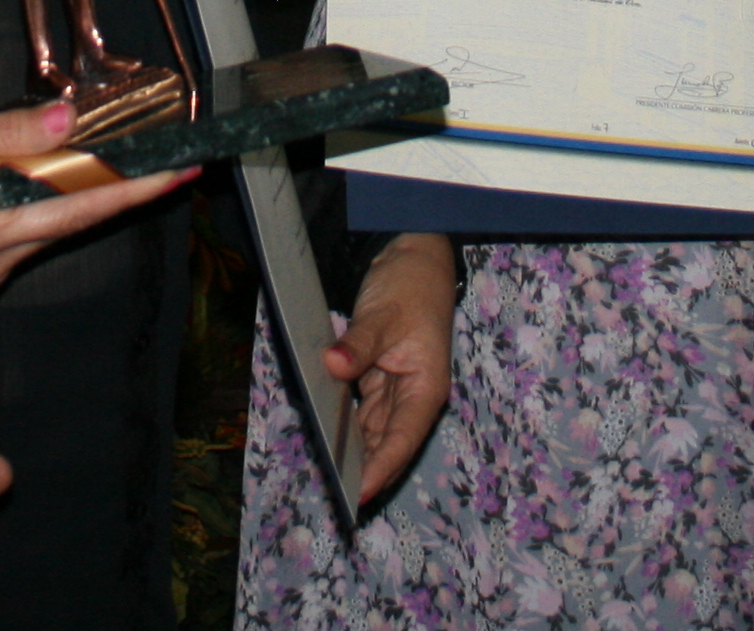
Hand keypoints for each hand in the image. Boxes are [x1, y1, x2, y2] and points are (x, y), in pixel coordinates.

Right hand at [0, 102, 193, 292]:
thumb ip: (14, 132)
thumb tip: (71, 124)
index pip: (77, 210)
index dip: (132, 191)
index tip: (177, 175)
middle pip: (71, 220)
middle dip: (116, 189)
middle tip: (165, 161)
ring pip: (51, 223)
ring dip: (80, 190)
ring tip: (119, 158)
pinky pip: (29, 226)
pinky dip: (50, 199)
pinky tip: (61, 174)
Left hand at [328, 232, 456, 500]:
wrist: (413, 257)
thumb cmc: (409, 285)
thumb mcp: (382, 314)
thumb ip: (357, 344)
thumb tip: (332, 364)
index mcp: (426, 386)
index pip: (402, 438)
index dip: (382, 467)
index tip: (359, 493)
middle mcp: (414, 395)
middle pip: (388, 443)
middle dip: (365, 470)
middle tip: (334, 497)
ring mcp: (397, 390)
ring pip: (373, 432)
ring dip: (354, 454)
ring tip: (328, 480)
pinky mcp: (380, 379)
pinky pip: (362, 412)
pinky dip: (347, 428)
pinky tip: (327, 442)